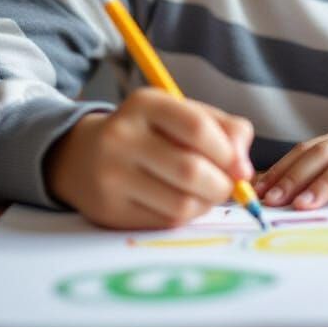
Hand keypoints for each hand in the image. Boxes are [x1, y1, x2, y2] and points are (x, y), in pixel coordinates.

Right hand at [43, 88, 253, 229]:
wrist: (83, 156)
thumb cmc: (149, 132)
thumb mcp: (182, 114)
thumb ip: (224, 129)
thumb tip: (244, 168)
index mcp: (145, 104)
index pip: (196, 127)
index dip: (227, 152)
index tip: (241, 167)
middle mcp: (122, 138)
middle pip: (190, 170)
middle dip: (222, 184)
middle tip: (228, 186)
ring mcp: (111, 176)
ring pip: (180, 203)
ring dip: (207, 204)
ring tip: (206, 194)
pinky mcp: (109, 211)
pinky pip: (165, 222)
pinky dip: (187, 216)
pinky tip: (183, 203)